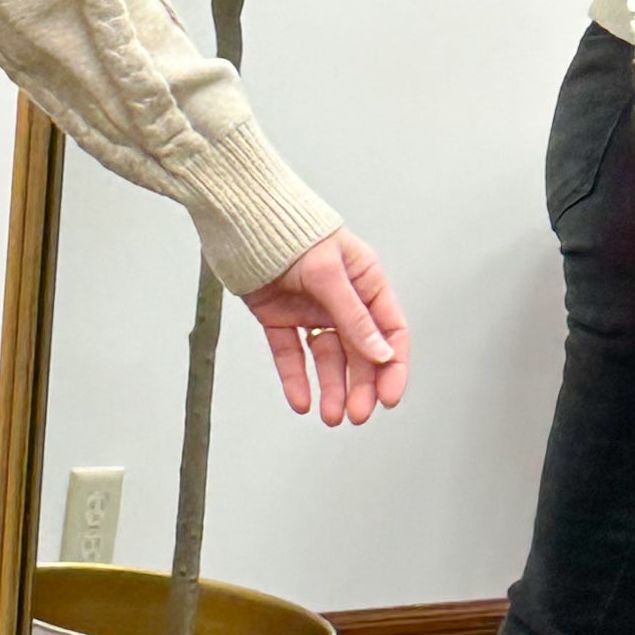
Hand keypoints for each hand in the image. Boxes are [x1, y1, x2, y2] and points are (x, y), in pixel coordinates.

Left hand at [243, 231, 408, 425]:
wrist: (240, 218)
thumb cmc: (290, 229)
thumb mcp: (327, 272)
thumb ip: (353, 316)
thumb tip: (381, 353)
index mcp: (365, 282)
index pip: (390, 331)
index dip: (393, 366)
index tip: (390, 397)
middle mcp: (342, 299)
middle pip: (360, 352)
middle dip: (361, 386)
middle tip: (357, 415)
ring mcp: (310, 310)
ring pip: (327, 358)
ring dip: (331, 388)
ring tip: (330, 417)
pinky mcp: (279, 317)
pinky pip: (291, 353)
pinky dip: (295, 378)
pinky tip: (301, 401)